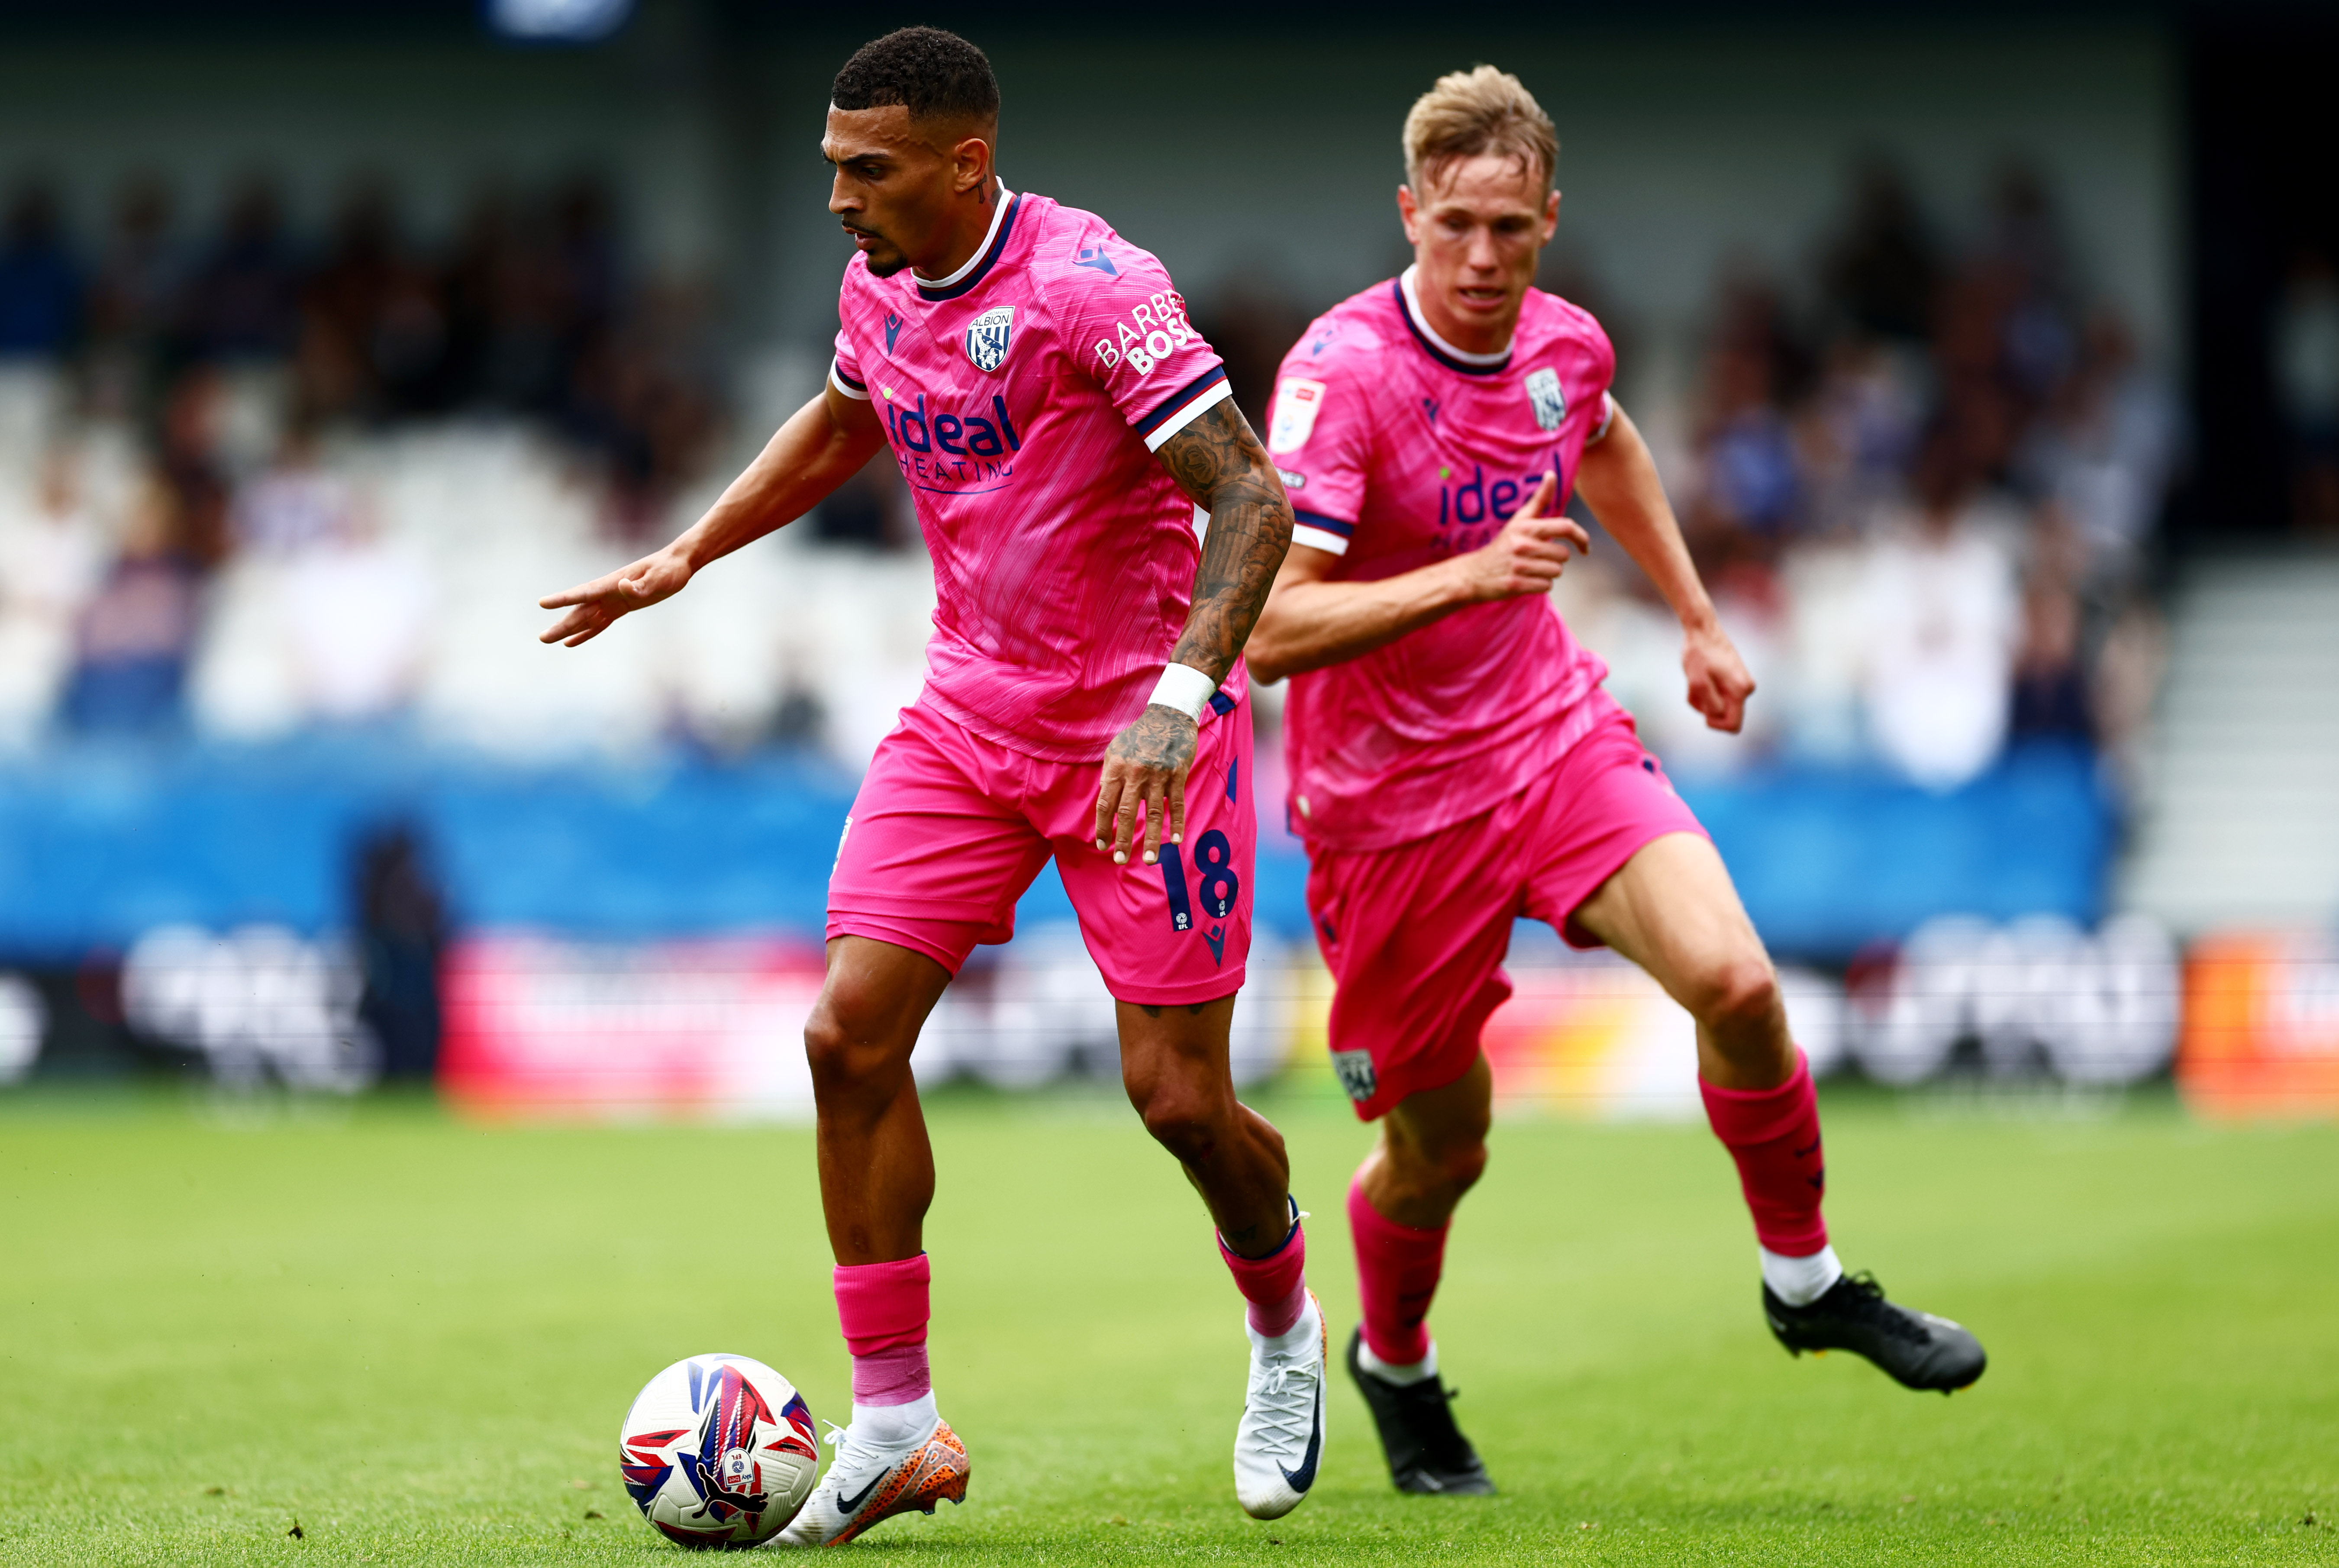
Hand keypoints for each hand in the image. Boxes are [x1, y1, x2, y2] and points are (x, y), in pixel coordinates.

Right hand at [537, 545, 692, 646]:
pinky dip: (585, 633)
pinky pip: (598, 622)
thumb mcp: (659, 578)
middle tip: (542, 638)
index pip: (584, 592)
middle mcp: (608, 592)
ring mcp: (612, 600)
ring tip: (547, 639)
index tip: (543, 603)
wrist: (677, 564)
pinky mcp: (620, 607)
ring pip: (585, 618)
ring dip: (567, 629)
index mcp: (614, 583)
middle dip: (561, 624)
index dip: (563, 599)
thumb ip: (640, 585)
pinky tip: (571, 642)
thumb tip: (623, 586)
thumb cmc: (669, 570)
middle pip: (580, 610)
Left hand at [1093, 703, 1197, 865]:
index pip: (1105, 803)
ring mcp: (1158, 774)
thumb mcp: (1115, 750)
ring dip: (1150, 839)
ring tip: (1148, 860)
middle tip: (1120, 861)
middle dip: (1123, 839)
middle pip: (1126, 812)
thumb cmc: (1138, 736)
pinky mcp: (1178, 774)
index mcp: (1116, 767)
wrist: (1168, 716)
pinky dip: (1177, 823)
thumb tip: (1103, 800)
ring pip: (1153, 813)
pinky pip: (1177, 803)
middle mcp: (1135, 772)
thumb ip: (1108, 775)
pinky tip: (1175, 841)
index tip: (1103, 846)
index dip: (1103, 827)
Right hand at [1446, 472, 1591, 603]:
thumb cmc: (1503, 545)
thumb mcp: (1519, 520)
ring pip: (1556, 571)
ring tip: (1530, 569)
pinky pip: (1546, 586)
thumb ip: (1539, 499)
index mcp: (1526, 526)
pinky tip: (1526, 579)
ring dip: (1548, 573)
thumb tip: (1551, 474)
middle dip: (1556, 559)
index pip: (1566, 527)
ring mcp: (1518, 565)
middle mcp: (1522, 544)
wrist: (1473, 573)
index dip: (1582, 537)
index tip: (1585, 547)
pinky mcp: (1515, 585)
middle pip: (1563, 555)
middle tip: (1539, 558)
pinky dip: (1540, 585)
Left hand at [1683, 619, 1754, 732]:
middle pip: (1725, 716)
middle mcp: (1746, 689)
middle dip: (1707, 709)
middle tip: (1696, 689)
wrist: (1702, 629)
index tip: (1702, 707)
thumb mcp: (1697, 682)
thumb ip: (1709, 703)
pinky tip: (1699, 676)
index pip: (1732, 725)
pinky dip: (1705, 691)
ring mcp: (1742, 684)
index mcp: (1741, 691)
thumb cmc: (1698, 654)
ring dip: (1703, 699)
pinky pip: (1718, 696)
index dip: (1715, 724)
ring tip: (1696, 679)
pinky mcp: (1734, 680)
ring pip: (1719, 706)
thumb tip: (1717, 715)